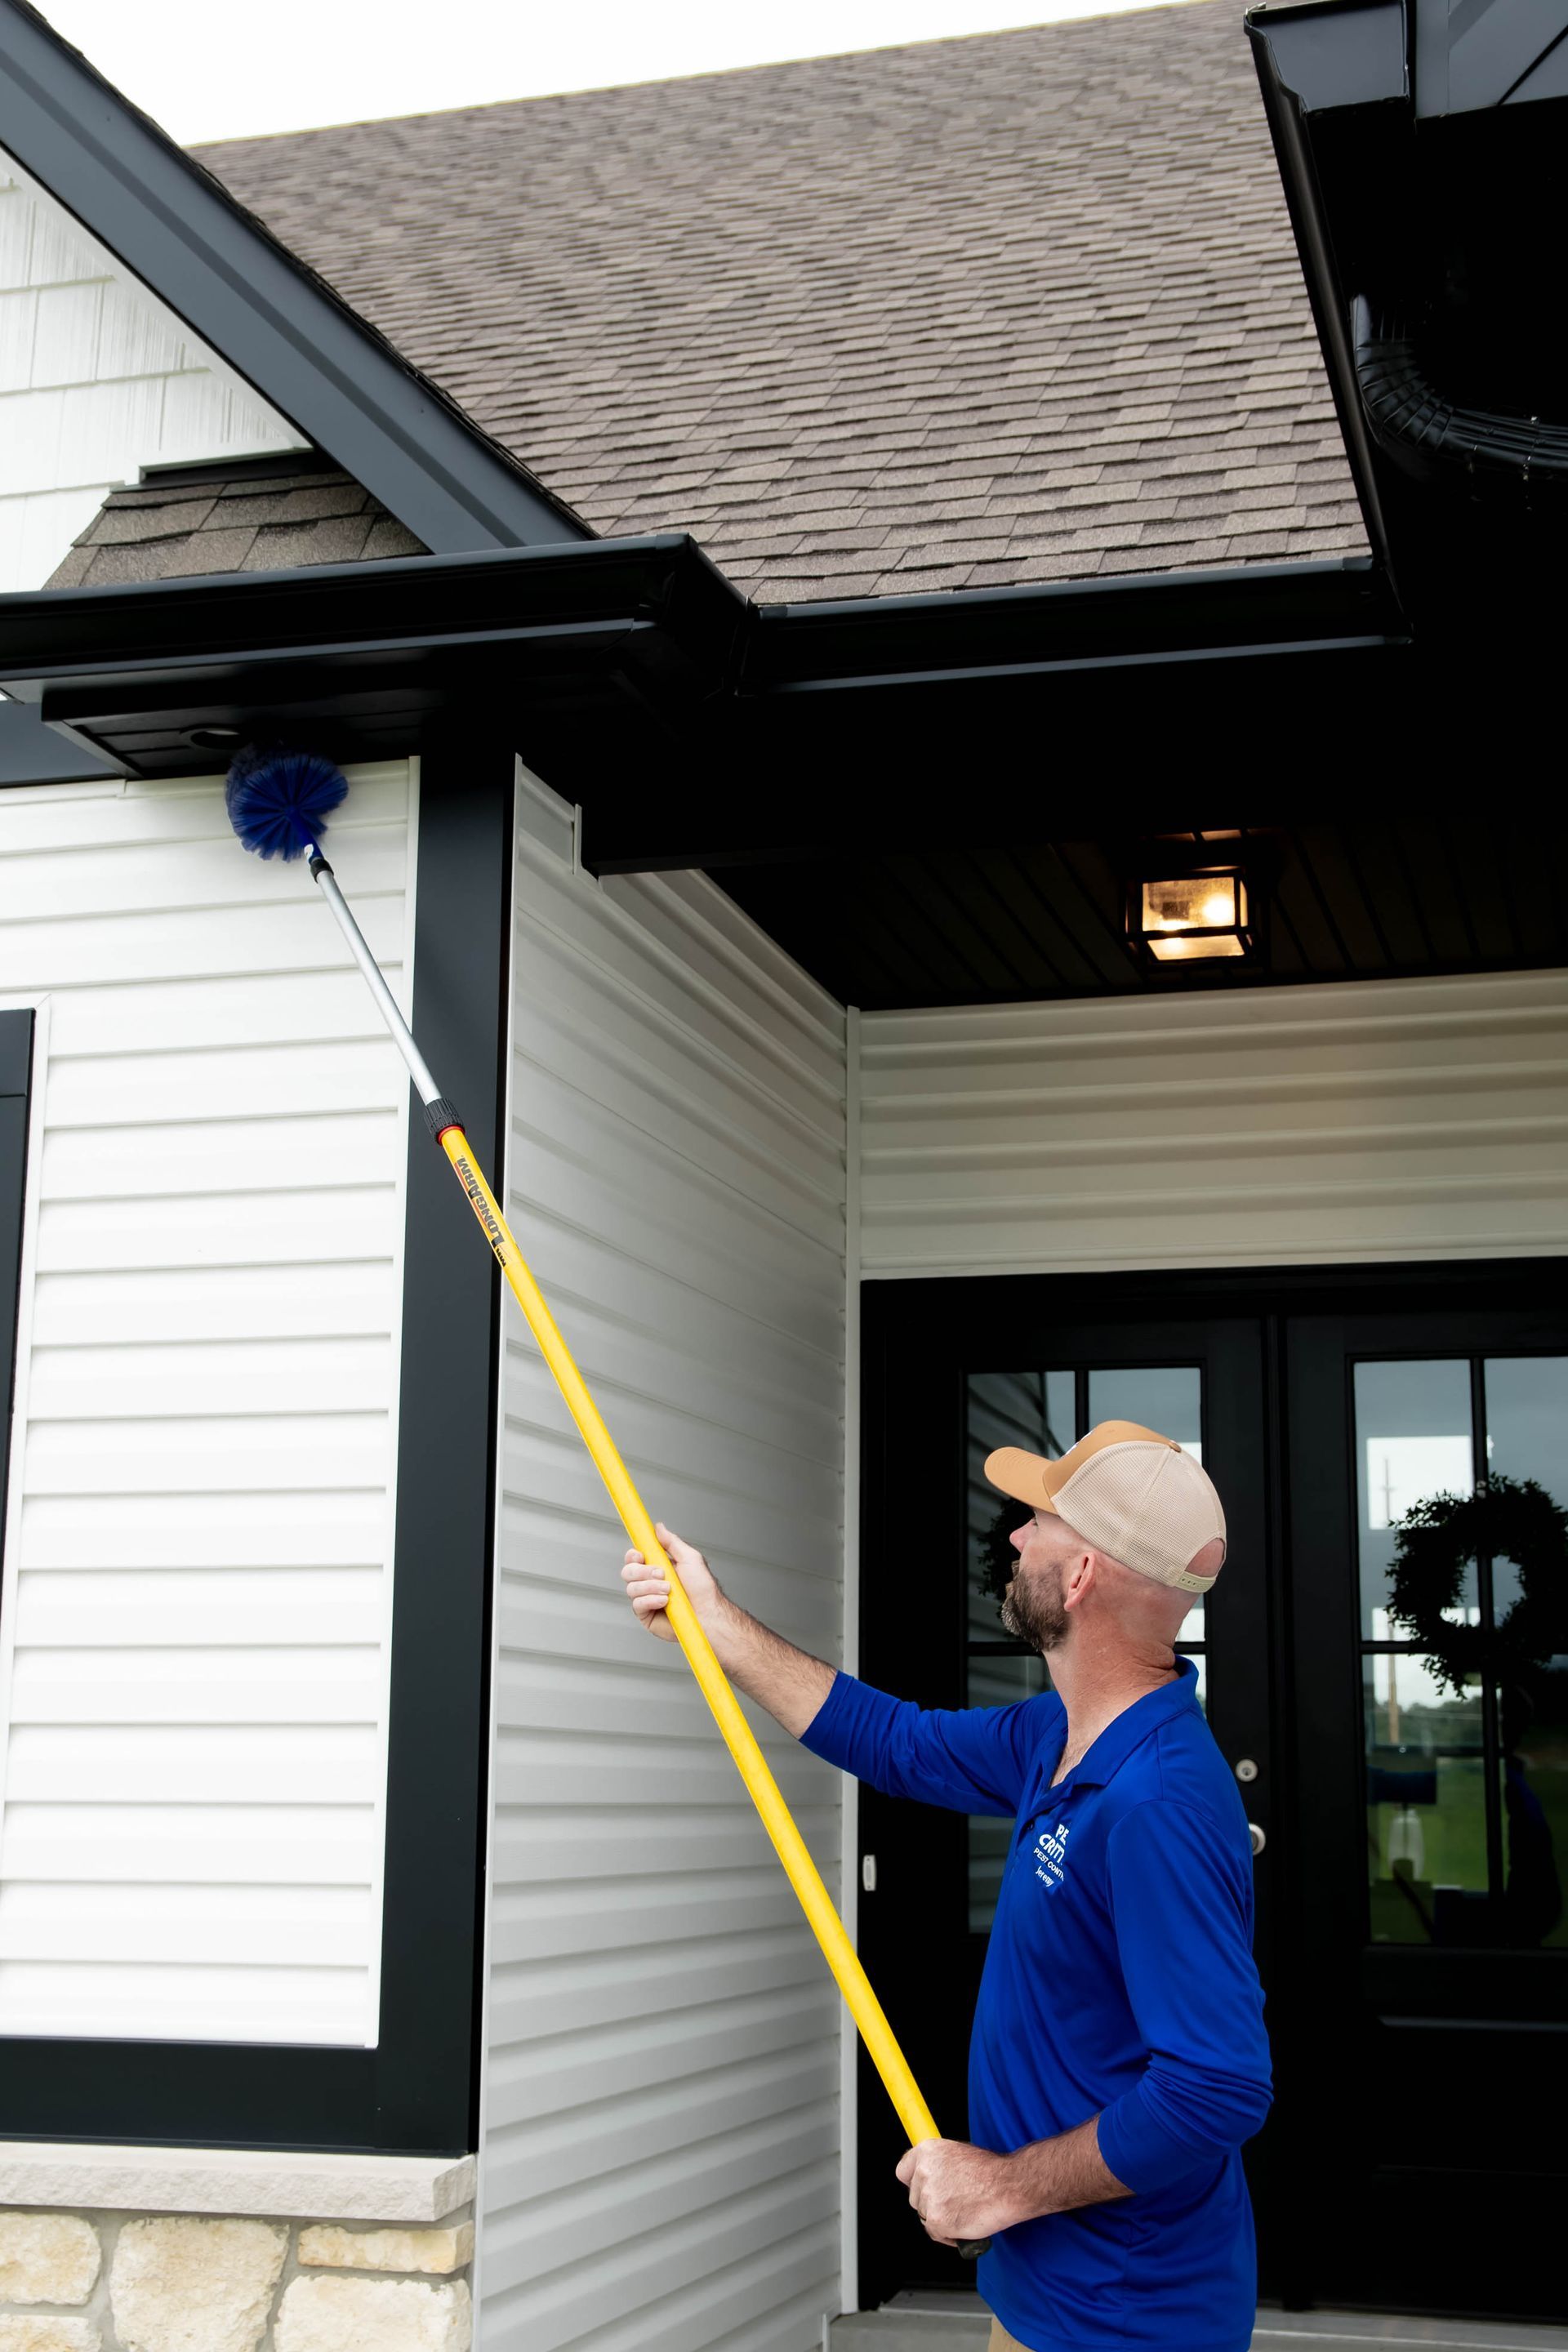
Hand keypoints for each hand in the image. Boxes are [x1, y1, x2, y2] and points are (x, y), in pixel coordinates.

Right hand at [621, 1523, 721, 1642]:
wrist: (707, 1614)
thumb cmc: (703, 1589)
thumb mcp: (689, 1558)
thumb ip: (671, 1542)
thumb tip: (658, 1527)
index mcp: (658, 1567)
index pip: (635, 1558)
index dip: (633, 1555)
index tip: (640, 1555)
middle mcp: (649, 1583)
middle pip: (628, 1571)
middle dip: (643, 1571)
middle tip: (661, 1574)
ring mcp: (646, 1599)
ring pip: (631, 1588)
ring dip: (650, 1587)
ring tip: (668, 1590)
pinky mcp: (646, 1615)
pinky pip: (636, 1605)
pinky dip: (650, 1600)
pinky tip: (664, 1602)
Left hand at [895, 2139, 1019, 2245]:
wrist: (1007, 2186)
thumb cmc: (990, 2171)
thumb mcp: (958, 2154)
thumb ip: (938, 2166)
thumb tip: (931, 2178)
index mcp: (926, 2151)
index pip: (903, 2172)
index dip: (914, 2183)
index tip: (924, 2189)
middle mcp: (922, 2172)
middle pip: (915, 2198)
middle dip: (932, 2204)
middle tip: (955, 2203)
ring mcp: (928, 2197)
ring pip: (925, 2217)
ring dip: (941, 2219)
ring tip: (964, 2213)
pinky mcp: (936, 2220)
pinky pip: (935, 2234)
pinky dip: (948, 2235)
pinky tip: (964, 2226)